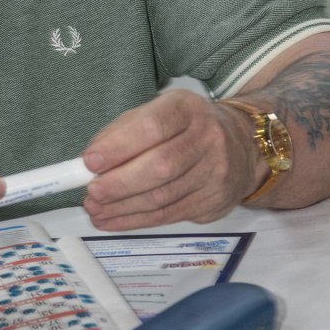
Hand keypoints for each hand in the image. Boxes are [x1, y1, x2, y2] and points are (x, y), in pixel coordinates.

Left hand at [82, 90, 261, 230]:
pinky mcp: (214, 201)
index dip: (119, 146)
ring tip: (94, 210)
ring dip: (122, 208)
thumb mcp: (155, 114)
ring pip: (163, 196)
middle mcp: (207, 137)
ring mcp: (215, 171)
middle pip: (161, 166)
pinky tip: (112, 220)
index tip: (90, 162)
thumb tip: (88, 161)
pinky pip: (169, 215)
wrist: (242, 145)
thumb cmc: (183, 127)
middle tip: (90, 194)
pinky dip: (135, 221)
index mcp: (187, 108)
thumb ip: (122, 132)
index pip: (153, 126)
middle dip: (119, 184)